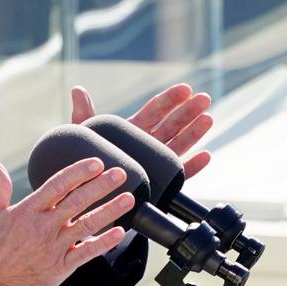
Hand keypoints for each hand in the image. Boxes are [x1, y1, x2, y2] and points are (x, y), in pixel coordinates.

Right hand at [0, 156, 133, 285]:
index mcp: (28, 211)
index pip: (58, 185)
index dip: (79, 172)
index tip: (97, 163)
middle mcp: (44, 226)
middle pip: (78, 201)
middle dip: (101, 185)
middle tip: (120, 174)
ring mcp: (55, 247)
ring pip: (87, 224)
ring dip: (110, 210)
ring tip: (128, 198)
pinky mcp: (62, 266)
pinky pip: (87, 252)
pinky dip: (104, 242)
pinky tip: (120, 232)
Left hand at [71, 82, 213, 179]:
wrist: (88, 196)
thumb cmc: (87, 164)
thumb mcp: (86, 137)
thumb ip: (85, 114)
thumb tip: (78, 89)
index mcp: (133, 130)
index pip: (155, 110)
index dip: (171, 99)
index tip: (185, 89)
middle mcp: (148, 145)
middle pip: (172, 124)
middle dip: (189, 111)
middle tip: (204, 99)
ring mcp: (156, 164)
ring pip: (180, 145)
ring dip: (195, 132)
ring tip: (208, 119)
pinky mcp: (160, 184)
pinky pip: (179, 175)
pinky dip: (193, 166)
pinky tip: (206, 156)